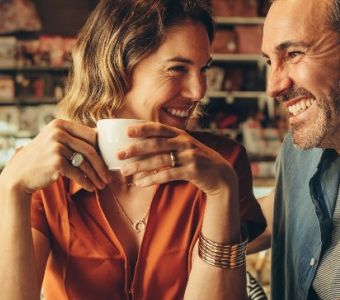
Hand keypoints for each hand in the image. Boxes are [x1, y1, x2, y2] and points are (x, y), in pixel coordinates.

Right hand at [0, 119, 111, 195]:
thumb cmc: (40, 159)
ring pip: (85, 163)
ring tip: (102, 185)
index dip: (102, 150)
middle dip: (102, 166)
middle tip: (108, 178)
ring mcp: (56, 147)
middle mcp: (58, 132)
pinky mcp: (56, 163)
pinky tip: (91, 188)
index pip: (91, 135)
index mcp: (60, 124)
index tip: (107, 162)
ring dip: (96, 177)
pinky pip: (78, 174)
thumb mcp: (53, 141)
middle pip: (90, 150)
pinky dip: (86, 183)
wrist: (18, 175)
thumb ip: (71, 138)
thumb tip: (100, 138)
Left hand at [117, 123, 236, 195]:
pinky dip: (152, 179)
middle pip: (156, 143)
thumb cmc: (196, 160)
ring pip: (160, 160)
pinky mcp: (192, 171)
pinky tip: (140, 183)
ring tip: (125, 171)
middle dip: (135, 148)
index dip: (143, 128)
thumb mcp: (184, 147)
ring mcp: (189, 156)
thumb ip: (167, 143)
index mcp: (180, 134)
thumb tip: (139, 146)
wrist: (220, 174)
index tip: (126, 131)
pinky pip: (168, 175)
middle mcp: (184, 142)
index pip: (159, 128)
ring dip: (140, 166)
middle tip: (119, 154)